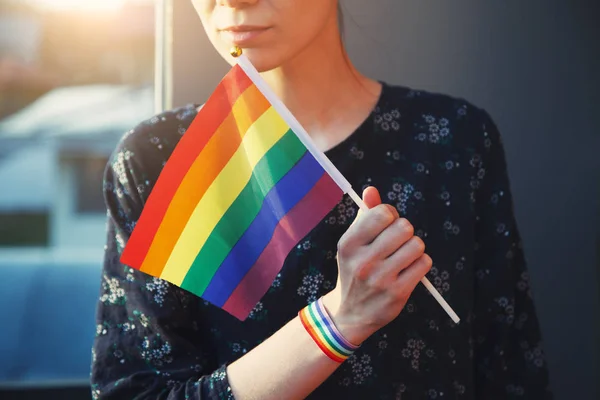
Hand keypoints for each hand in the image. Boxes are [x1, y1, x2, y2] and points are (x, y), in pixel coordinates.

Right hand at [322, 187, 431, 344]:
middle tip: (397, 243)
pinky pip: (424, 263)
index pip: (382, 214)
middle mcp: (363, 261)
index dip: (391, 215)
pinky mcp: (397, 293)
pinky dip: (420, 263)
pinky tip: (409, 270)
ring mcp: (381, 278)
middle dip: (405, 232)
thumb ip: (364, 215)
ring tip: (403, 257)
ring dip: (414, 248)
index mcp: (349, 244)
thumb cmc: (355, 269)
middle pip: (404, 227)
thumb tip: (371, 190)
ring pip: (417, 245)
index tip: (387, 225)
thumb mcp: (353, 243)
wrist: (351, 313)